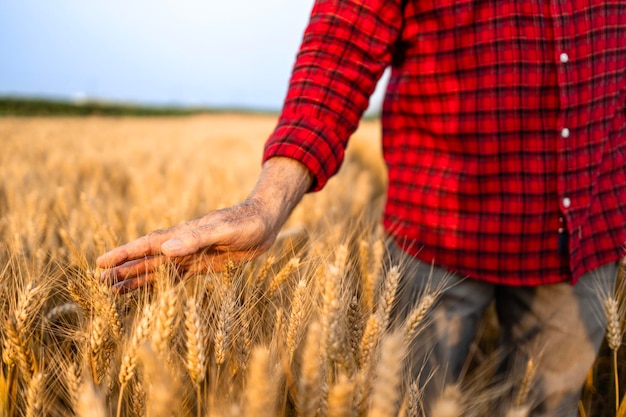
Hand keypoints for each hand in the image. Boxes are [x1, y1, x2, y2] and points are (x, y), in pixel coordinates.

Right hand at [96, 199, 278, 291]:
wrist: (265, 223)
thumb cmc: (247, 223)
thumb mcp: (225, 230)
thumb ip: (196, 238)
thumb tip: (165, 249)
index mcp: (184, 234)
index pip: (148, 245)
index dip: (125, 253)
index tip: (102, 262)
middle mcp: (182, 245)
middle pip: (147, 259)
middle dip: (123, 269)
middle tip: (98, 283)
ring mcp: (191, 255)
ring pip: (157, 269)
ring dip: (136, 278)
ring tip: (113, 290)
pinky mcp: (202, 264)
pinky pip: (175, 276)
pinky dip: (158, 283)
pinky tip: (144, 290)